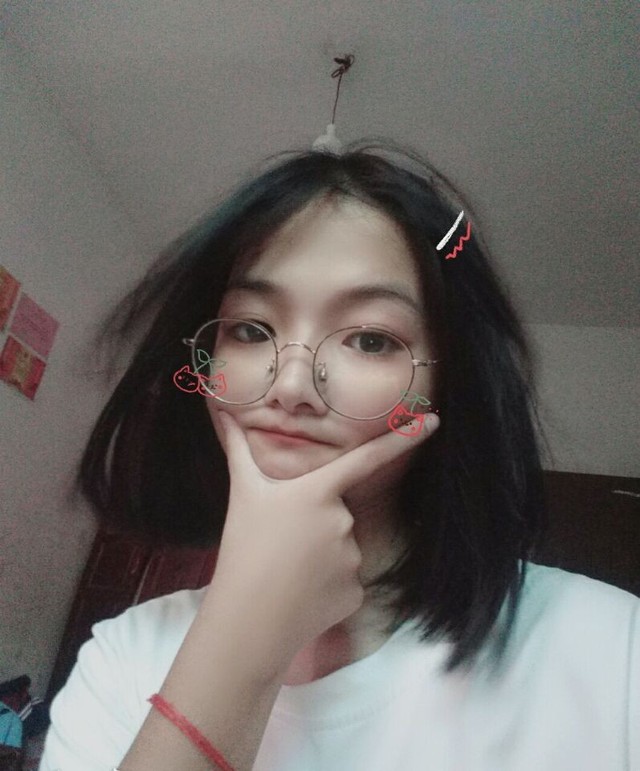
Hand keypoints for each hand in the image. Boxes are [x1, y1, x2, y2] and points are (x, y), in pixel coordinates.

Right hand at [210, 411, 437, 675]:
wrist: (247, 620)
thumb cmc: (243, 548)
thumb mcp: (242, 495)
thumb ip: (238, 449)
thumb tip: (223, 413)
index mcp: (318, 492)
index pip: (367, 458)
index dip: (404, 438)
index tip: (436, 420)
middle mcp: (343, 520)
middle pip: (338, 514)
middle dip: (316, 525)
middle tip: (282, 545)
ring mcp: (353, 559)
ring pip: (342, 549)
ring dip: (320, 557)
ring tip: (288, 572)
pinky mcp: (357, 593)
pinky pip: (346, 580)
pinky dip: (327, 586)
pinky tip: (303, 595)